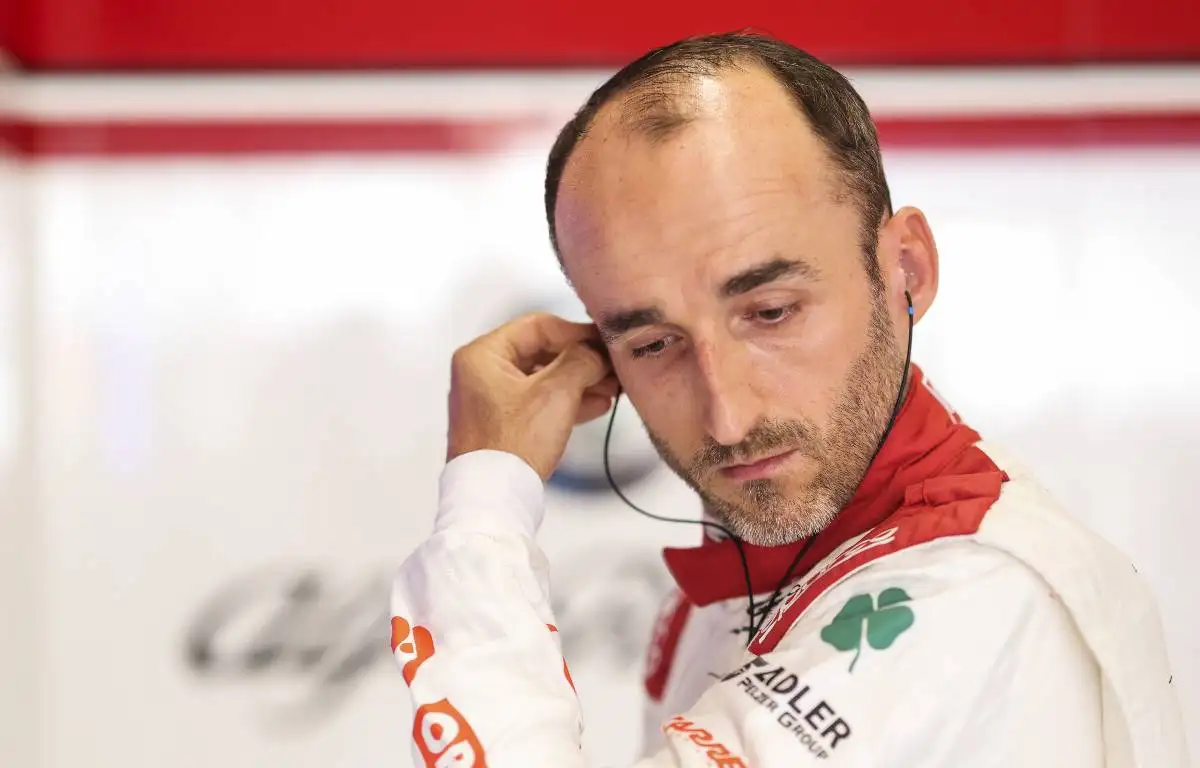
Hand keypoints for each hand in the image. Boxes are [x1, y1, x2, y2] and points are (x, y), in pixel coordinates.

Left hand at [446, 313, 618, 480]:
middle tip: (612, 367)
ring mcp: (490, 400)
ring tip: (611, 389)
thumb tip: (597, 350)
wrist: (493, 498)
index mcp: (482, 355)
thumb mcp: (555, 394)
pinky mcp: (501, 424)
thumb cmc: (511, 446)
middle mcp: (481, 373)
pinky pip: (538, 402)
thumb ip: (581, 361)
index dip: (577, 332)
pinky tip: (596, 405)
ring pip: (543, 378)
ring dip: (579, 381)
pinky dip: (565, 401)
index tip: (605, 342)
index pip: (537, 326)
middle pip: (541, 352)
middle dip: (581, 361)